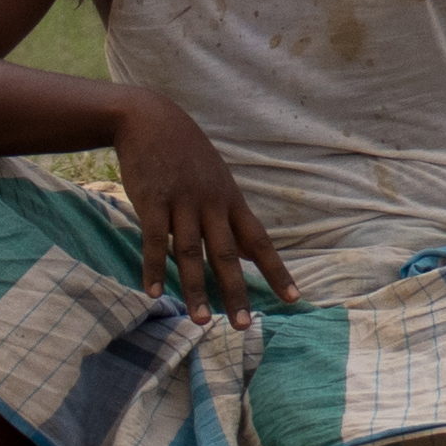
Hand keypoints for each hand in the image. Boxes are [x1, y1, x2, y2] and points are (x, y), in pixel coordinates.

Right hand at [107, 91, 299, 323]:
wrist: (151, 119)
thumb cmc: (187, 156)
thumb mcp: (219, 182)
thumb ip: (233, 219)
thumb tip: (253, 252)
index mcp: (232, 201)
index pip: (261, 242)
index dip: (277, 270)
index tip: (294, 298)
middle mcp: (212, 204)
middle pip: (228, 254)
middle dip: (237, 291)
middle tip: (244, 325)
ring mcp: (182, 202)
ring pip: (192, 253)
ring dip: (196, 289)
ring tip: (202, 321)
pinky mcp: (152, 200)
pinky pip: (153, 240)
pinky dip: (153, 268)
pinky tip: (154, 293)